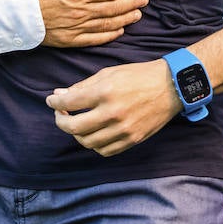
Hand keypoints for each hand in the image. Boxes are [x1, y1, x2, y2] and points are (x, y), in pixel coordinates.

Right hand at [32, 0, 146, 47]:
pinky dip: (109, 36)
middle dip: (131, 3)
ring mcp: (75, 27)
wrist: (8, 11)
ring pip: (107, 24)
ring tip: (137, 14)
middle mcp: (80, 11)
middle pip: (113, 8)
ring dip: (125, 19)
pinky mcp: (68, 40)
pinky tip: (119, 31)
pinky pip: (94, 39)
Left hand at [46, 58, 179, 156]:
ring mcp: (123, 129)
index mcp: (104, 92)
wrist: (170, 87)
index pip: (69, 103)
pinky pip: (105, 150)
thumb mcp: (108, 73)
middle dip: (60, 121)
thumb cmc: (138, 76)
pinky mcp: (132, 140)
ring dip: (76, 134)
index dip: (54, 103)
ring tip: (76, 123)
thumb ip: (82, 86)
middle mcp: (112, 113)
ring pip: (87, 142)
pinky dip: (94, 144)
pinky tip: (93, 134)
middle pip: (73, 127)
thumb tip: (59, 95)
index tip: (51, 101)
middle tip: (60, 115)